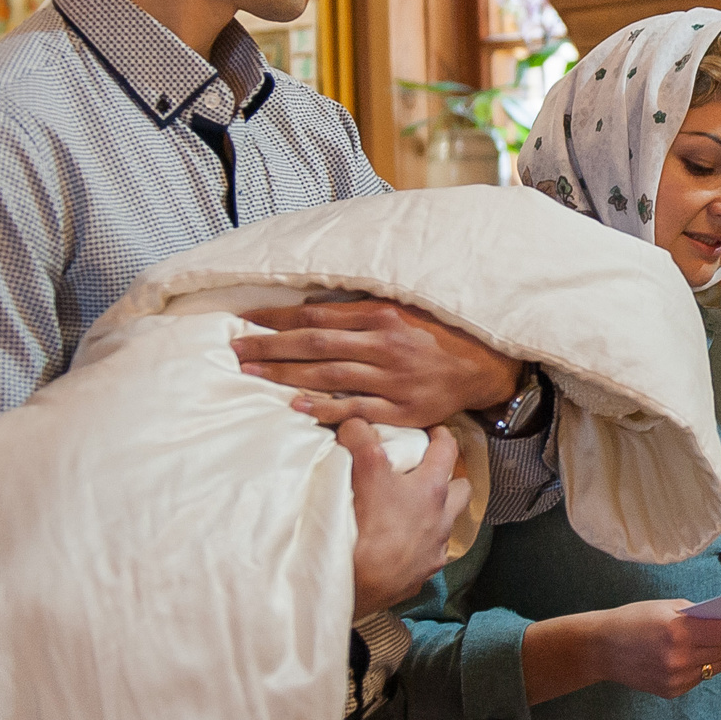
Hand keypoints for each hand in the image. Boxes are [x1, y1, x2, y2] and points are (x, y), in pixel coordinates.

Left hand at [235, 300, 522, 427]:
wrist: (486, 367)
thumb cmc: (440, 334)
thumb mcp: (405, 309)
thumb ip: (361, 310)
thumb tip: (310, 310)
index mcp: (384, 314)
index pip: (317, 316)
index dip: (278, 318)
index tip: (246, 319)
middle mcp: (385, 344)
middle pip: (314, 345)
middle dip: (270, 346)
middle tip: (234, 349)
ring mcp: (393, 380)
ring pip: (327, 376)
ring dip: (284, 374)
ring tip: (251, 372)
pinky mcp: (402, 410)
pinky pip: (355, 410)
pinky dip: (324, 407)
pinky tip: (295, 405)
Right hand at [346, 420, 467, 617]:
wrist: (360, 584)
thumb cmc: (368, 525)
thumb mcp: (364, 470)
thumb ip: (361, 438)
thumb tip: (355, 421)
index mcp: (433, 489)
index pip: (448, 450)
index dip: (442, 435)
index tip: (434, 430)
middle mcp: (442, 519)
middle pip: (461, 490)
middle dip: (450, 480)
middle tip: (428, 475)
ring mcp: (435, 550)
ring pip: (447, 525)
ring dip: (436, 516)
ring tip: (413, 512)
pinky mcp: (421, 575)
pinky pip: (428, 556)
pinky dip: (418, 548)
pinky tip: (400, 547)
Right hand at [525, 601, 720, 701]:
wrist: (600, 649)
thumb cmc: (633, 619)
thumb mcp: (666, 606)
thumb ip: (699, 614)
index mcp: (678, 631)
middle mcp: (680, 658)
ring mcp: (677, 679)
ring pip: (719, 665)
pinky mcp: (673, 692)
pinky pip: (703, 676)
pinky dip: (712, 663)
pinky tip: (716, 652)